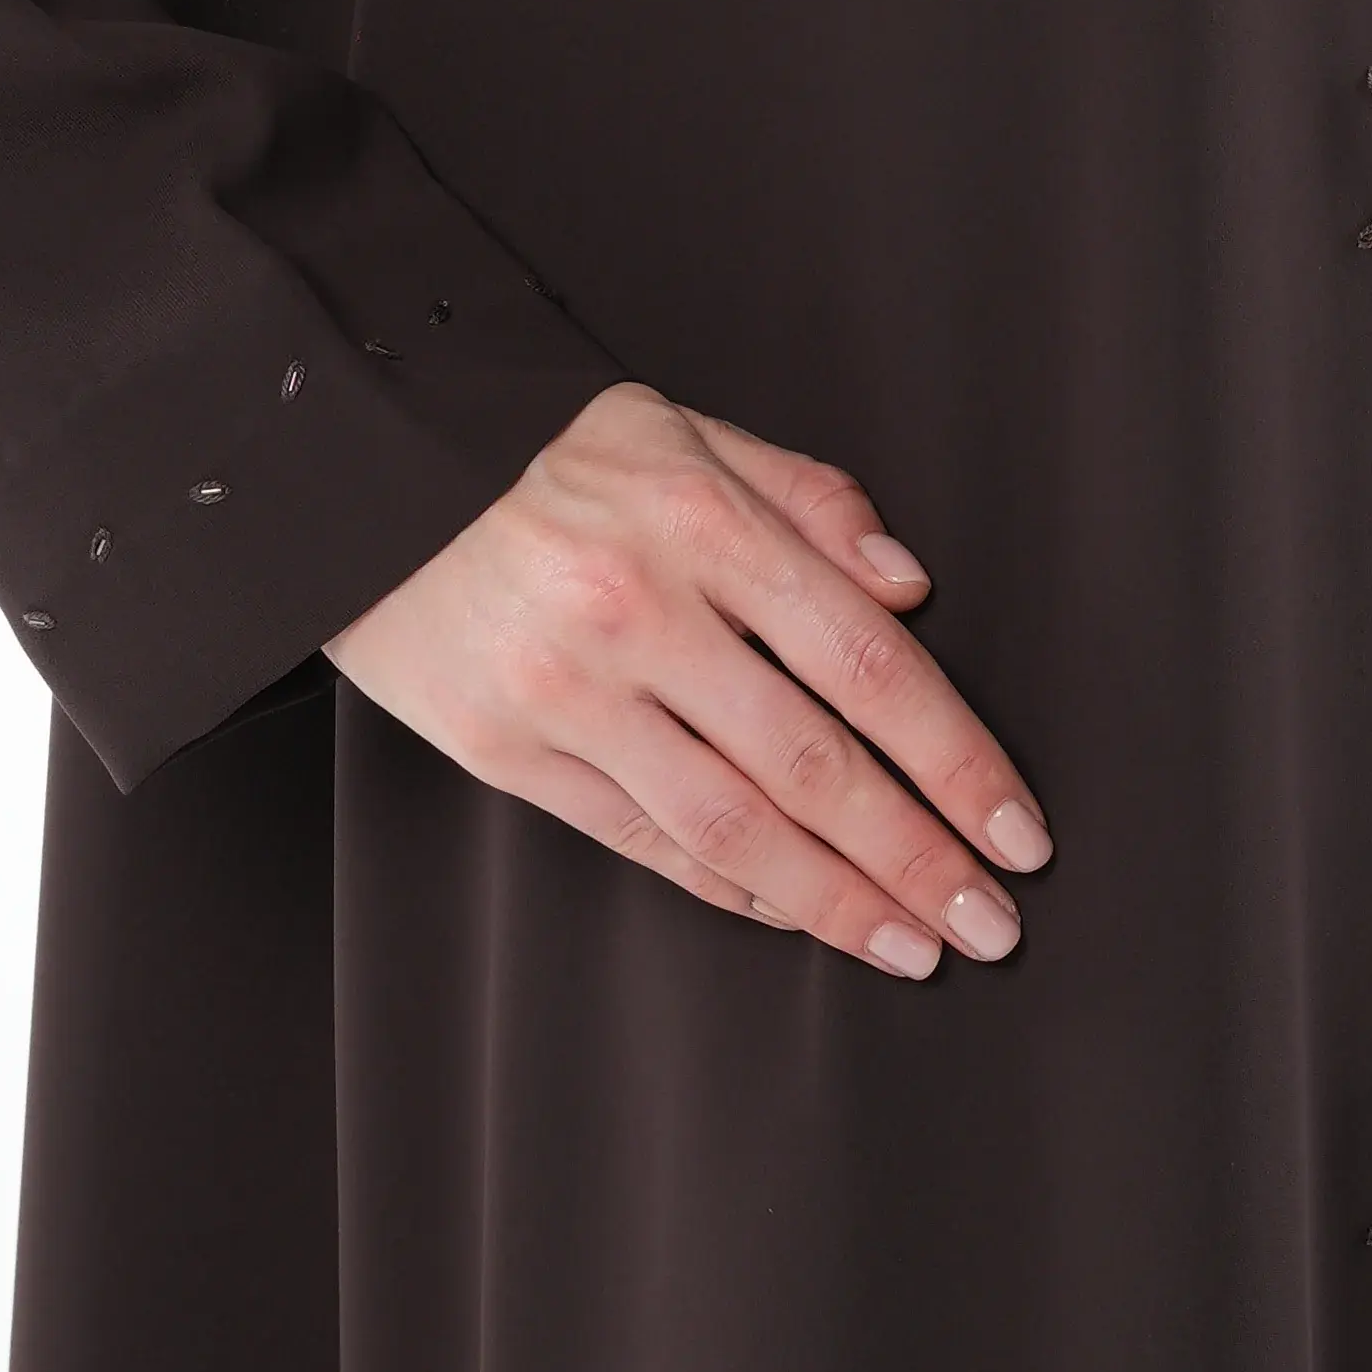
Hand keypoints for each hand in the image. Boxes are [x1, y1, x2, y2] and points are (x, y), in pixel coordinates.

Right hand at [324, 380, 1050, 979]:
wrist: (356, 472)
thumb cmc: (534, 450)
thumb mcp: (681, 427)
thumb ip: (806, 498)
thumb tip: (908, 585)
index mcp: (700, 522)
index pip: (866, 662)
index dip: (954, 757)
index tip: (1015, 826)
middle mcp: (640, 615)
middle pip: (813, 765)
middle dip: (918, 857)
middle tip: (988, 920)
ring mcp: (568, 693)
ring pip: (732, 826)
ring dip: (836, 901)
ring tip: (910, 943)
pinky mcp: (504, 750)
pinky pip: (640, 840)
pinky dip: (728, 889)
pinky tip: (793, 912)